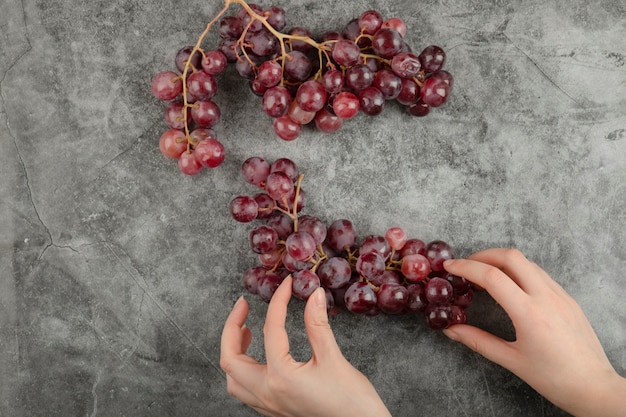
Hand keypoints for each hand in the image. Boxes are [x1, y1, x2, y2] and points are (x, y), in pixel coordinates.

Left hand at [220, 275, 391, 416]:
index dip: (277, 302)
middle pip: (230, 359)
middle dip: (232, 328)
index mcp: (281, 378)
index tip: (286, 285)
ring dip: (233, 352)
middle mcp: (268, 394)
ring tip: (246, 330)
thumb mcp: (334, 358)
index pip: (270, 330)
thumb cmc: (352, 402)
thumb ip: (318, 324)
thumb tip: (313, 295)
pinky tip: (260, 357)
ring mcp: (269, 405)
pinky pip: (245, 390)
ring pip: (233, 379)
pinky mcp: (275, 411)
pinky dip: (243, 369)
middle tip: (244, 305)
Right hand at [443, 248, 625, 416]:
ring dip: (502, 261)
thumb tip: (452, 330)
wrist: (594, 387)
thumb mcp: (511, 360)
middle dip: (483, 255)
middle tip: (466, 265)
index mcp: (529, 313)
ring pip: (527, 262)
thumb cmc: (555, 378)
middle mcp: (546, 297)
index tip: (450, 267)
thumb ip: (478, 341)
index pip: (492, 277)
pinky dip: (519, 271)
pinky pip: (540, 274)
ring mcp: (560, 295)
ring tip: (484, 275)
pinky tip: (510, 286)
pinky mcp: (568, 299)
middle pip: (511, 257)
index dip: (466, 267)